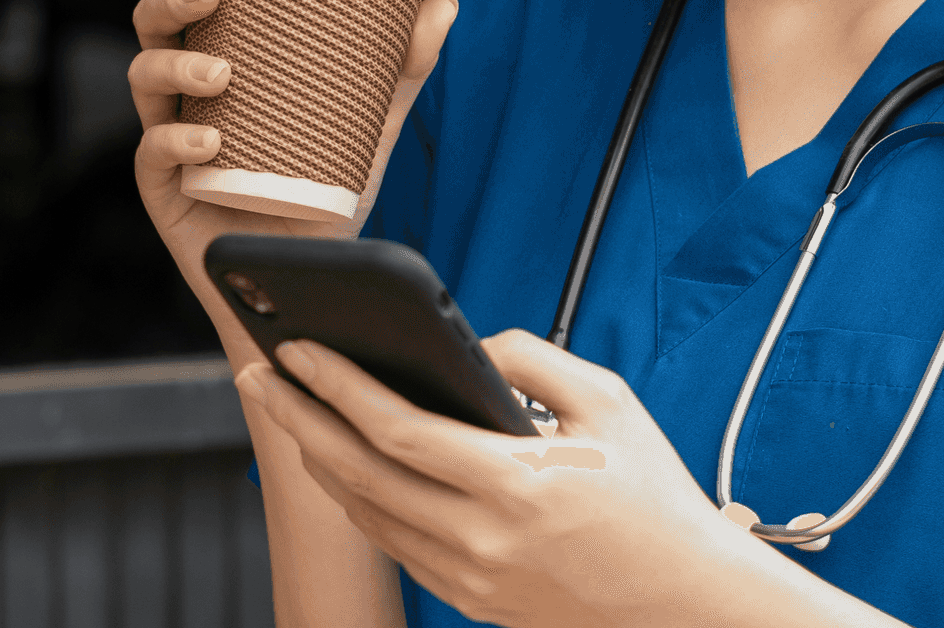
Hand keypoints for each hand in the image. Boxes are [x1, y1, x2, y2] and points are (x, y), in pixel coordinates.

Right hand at [127, 0, 459, 352]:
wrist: (311, 277)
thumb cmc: (323, 189)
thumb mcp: (369, 124)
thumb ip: (402, 68)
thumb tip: (444, 4)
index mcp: (216, 59)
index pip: (182, 0)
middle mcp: (182, 94)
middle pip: (150, 27)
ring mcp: (167, 139)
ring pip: (142, 79)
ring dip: (176, 67)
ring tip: (220, 73)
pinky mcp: (162, 190)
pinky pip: (152, 154)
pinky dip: (177, 142)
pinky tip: (208, 142)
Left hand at [239, 330, 858, 627]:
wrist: (685, 600)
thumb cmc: (655, 495)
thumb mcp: (610, 402)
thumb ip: (534, 358)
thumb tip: (468, 343)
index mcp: (515, 484)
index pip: (397, 431)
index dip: (338, 387)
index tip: (298, 349)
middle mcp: (481, 538)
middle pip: (359, 474)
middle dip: (298, 417)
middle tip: (258, 371)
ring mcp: (470, 577)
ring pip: (367, 515)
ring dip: (318, 459)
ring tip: (288, 409)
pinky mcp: (471, 599)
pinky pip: (394, 545)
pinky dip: (357, 501)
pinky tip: (341, 465)